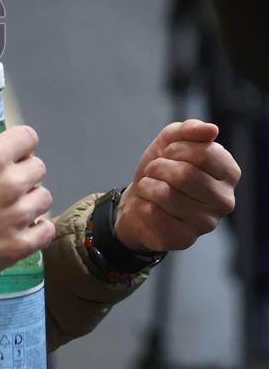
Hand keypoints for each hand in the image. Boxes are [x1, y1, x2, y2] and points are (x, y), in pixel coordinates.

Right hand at [0, 119, 54, 291]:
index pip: (28, 137)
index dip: (20, 143)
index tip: (11, 152)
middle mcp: (10, 183)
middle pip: (39, 167)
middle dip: (24, 170)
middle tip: (6, 181)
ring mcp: (18, 216)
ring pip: (44, 197)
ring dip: (31, 199)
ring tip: (13, 206)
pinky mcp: (20, 245)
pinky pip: (46, 230)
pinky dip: (38, 228)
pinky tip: (23, 227)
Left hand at [115, 120, 239, 252]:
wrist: (139, 199)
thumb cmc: (162, 170)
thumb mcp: (171, 141)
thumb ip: (190, 130)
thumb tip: (211, 129)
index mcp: (228, 173)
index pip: (204, 152)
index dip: (177, 148)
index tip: (170, 153)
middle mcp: (224, 200)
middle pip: (185, 174)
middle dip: (159, 167)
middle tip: (155, 171)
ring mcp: (206, 223)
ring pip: (166, 194)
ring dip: (148, 185)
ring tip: (150, 187)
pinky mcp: (184, 239)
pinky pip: (154, 214)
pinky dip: (142, 204)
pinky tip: (148, 206)